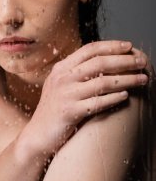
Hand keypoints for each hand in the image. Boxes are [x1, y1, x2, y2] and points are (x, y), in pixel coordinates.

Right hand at [22, 41, 147, 154]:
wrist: (37, 134)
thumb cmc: (54, 108)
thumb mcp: (59, 84)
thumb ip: (76, 71)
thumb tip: (104, 60)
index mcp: (61, 68)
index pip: (89, 49)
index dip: (111, 46)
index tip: (129, 46)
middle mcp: (63, 78)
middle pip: (99, 62)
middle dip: (124, 61)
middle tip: (142, 62)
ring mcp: (66, 95)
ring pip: (103, 82)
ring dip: (127, 79)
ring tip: (143, 79)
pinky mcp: (70, 112)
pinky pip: (98, 103)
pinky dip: (114, 98)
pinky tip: (126, 96)